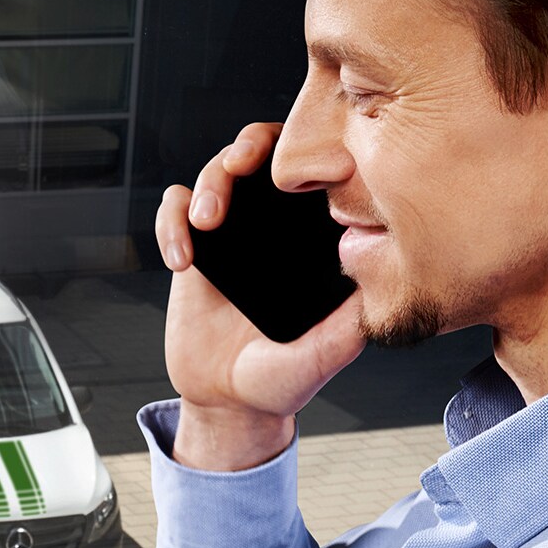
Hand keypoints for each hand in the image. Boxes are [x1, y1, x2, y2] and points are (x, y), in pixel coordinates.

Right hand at [156, 122, 363, 471]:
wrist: (229, 403)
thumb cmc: (281, 380)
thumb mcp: (321, 357)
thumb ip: (345, 328)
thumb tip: (375, 286)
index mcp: (313, 240)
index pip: (318, 174)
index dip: (315, 152)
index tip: (314, 166)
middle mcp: (275, 228)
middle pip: (265, 154)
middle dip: (254, 144)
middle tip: (245, 161)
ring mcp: (233, 233)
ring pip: (217, 172)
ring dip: (211, 182)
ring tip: (209, 221)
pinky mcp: (195, 249)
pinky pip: (175, 210)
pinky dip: (172, 222)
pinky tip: (181, 259)